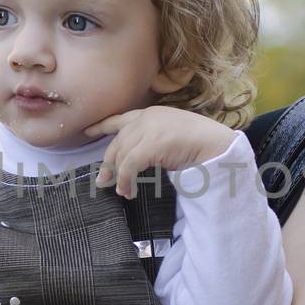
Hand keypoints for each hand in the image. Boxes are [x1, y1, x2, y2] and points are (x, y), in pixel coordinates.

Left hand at [84, 106, 235, 197]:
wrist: (216, 146)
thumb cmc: (198, 145)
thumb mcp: (169, 137)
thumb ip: (150, 142)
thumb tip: (131, 161)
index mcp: (151, 113)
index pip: (120, 119)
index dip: (101, 126)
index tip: (88, 132)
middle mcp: (146, 117)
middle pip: (117, 142)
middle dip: (108, 163)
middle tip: (102, 181)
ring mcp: (149, 129)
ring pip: (121, 155)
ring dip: (119, 177)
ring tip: (122, 192)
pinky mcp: (152, 144)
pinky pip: (129, 166)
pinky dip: (126, 181)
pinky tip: (129, 191)